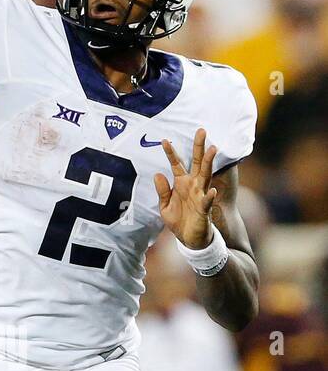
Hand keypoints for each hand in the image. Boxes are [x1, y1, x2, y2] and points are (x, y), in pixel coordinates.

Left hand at [155, 128, 218, 248]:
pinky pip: (206, 201)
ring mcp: (200, 196)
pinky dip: (208, 196)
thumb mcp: (164, 205)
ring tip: (212, 149)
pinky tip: (211, 189)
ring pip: (206, 175)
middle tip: (201, 130)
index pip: (176, 164)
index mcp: (182, 184)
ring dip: (209, 163)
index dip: (171, 152)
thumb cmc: (179, 220)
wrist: (190, 240)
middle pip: (197, 162)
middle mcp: (193, 186)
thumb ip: (162, 190)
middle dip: (199, 147)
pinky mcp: (204, 210)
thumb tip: (158, 173)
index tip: (164, 139)